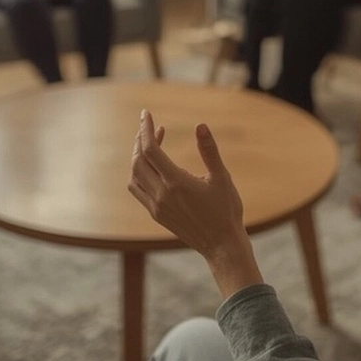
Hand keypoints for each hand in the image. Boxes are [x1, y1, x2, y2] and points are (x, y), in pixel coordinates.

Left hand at [129, 111, 245, 257]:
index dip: (147, 129)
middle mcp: (162, 195)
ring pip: (134, 176)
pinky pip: (138, 190)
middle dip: (141, 139)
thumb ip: (209, 150)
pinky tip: (151, 167)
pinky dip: (138, 173)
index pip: (151, 150)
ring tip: (150, 143)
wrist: (222, 246)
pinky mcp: (157, 215)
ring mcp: (157, 206)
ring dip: (137, 156)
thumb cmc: (226, 211)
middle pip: (138, 161)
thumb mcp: (221, 177)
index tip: (147, 114)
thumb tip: (200, 125)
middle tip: (150, 125)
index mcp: (176, 183)